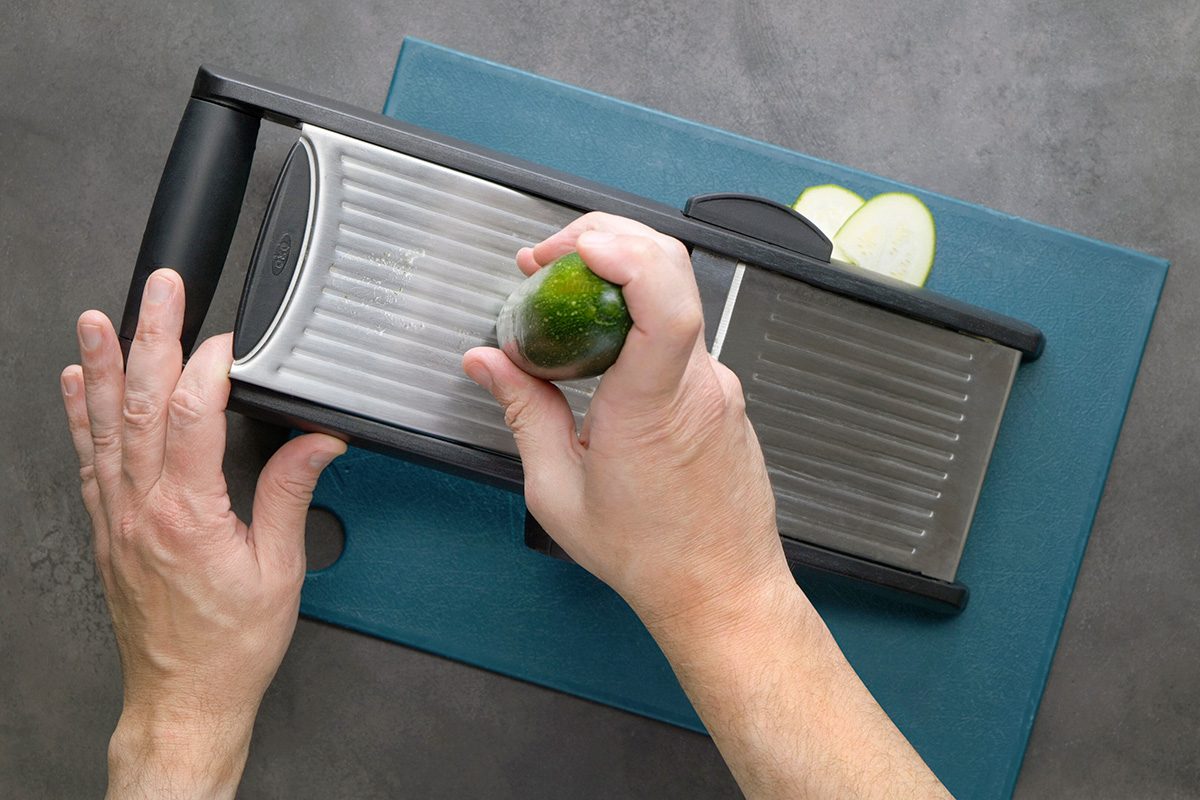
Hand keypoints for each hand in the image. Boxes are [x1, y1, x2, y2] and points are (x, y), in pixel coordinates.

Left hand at [61, 268, 345, 798]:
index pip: (191, 414)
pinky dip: (79, 417)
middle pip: (140, 403)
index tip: (229, 339)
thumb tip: (315, 441)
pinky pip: (88, 460)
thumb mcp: (279, 571)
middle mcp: (143, 509)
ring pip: (103, 425)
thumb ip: (291, 494)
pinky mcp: (107, 530)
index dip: (209, 365)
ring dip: (99, 365)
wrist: (183, 697)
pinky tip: (74, 386)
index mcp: (189, 514)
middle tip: (158, 291)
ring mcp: (117, 518)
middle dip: (150, 336)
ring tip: (97, 319)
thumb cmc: (229, 646)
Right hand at [463, 213, 789, 630]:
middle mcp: (697, 384)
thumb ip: (522, 412)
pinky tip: (598, 344)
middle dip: (603, 241)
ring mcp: (718, 384)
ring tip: (561, 301)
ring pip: (672, 297)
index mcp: (652, 406)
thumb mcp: (559, 491)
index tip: (576, 245)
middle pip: (669, 270)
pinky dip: (636, 316)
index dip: (624, 253)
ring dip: (616, 279)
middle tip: (545, 259)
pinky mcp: (722, 392)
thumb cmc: (650, 553)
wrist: (721, 587)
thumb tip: (488, 363)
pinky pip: (678, 332)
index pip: (664, 301)